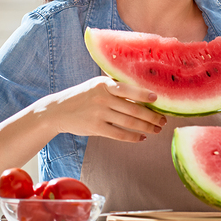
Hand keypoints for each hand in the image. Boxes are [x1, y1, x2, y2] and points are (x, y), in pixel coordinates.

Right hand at [46, 76, 166, 141]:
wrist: (57, 110)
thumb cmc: (83, 96)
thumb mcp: (96, 85)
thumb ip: (116, 87)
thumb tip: (145, 94)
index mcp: (104, 84)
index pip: (128, 89)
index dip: (143, 95)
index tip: (158, 99)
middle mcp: (102, 98)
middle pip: (133, 109)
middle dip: (151, 116)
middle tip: (163, 120)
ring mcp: (99, 113)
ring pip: (129, 122)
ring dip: (146, 127)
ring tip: (157, 129)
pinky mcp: (95, 128)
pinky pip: (119, 134)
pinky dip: (133, 137)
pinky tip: (142, 137)